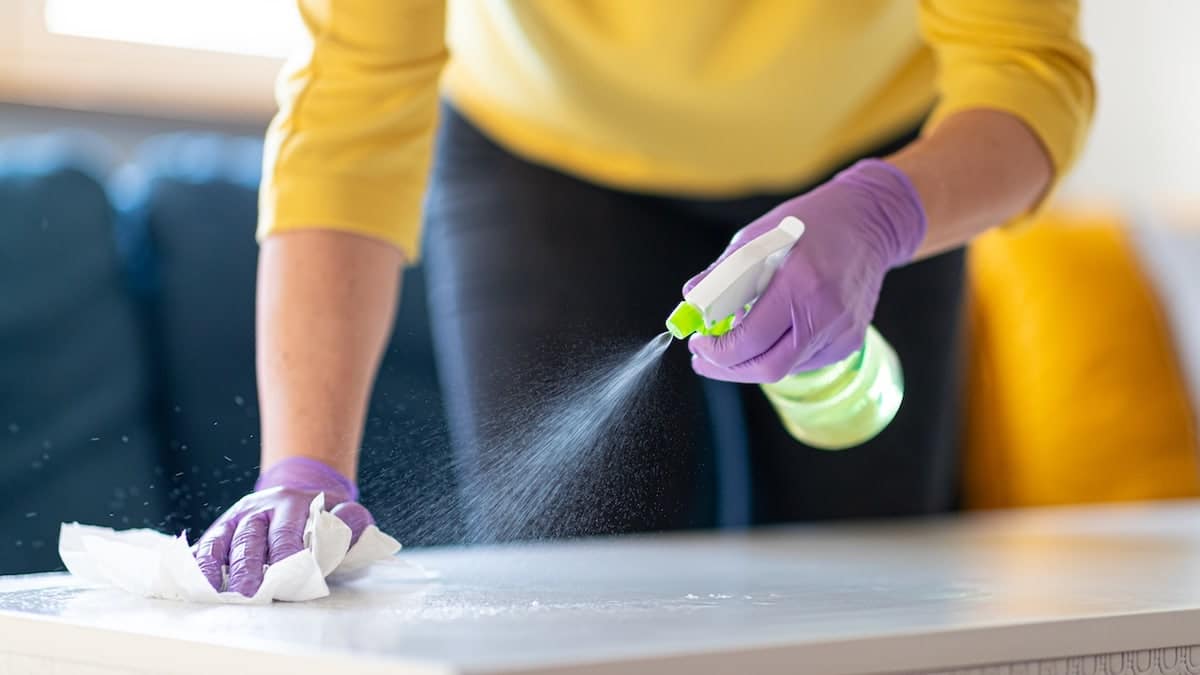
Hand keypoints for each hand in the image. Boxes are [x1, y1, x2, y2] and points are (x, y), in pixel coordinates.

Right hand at [193, 457, 373, 596]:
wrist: (301, 493)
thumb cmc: (324, 516)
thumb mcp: (344, 511)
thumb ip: (349, 519)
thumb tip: (345, 524)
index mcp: (292, 503)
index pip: (286, 532)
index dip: (285, 556)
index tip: (286, 579)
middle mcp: (260, 507)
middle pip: (250, 537)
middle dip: (248, 566)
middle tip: (248, 593)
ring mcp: (237, 517)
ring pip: (222, 539)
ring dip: (216, 566)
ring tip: (213, 592)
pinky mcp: (222, 529)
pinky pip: (206, 545)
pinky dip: (198, 562)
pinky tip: (194, 583)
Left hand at [686, 159, 925, 382]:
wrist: (869, 221)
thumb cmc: (807, 224)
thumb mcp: (757, 238)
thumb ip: (722, 274)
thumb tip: (691, 300)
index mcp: (798, 283)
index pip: (749, 340)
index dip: (717, 351)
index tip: (697, 343)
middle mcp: (825, 313)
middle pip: (768, 368)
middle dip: (728, 370)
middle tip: (703, 360)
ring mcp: (842, 331)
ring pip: (785, 368)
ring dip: (752, 360)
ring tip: (736, 337)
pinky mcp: (851, 341)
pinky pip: (804, 360)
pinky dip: (779, 352)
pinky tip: (772, 331)